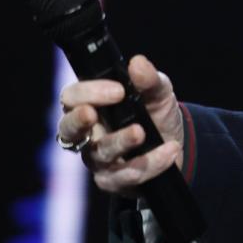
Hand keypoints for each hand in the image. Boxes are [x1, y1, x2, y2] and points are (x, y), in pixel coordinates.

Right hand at [56, 54, 184, 194]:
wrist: (175, 144)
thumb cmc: (156, 114)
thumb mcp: (158, 93)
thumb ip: (149, 80)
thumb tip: (138, 63)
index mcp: (91, 106)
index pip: (72, 97)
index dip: (88, 93)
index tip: (117, 90)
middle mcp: (87, 133)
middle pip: (67, 129)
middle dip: (77, 121)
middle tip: (92, 114)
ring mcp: (97, 159)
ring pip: (99, 153)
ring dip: (120, 142)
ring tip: (142, 132)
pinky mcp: (113, 180)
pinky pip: (124, 176)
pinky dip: (149, 163)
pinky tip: (169, 151)